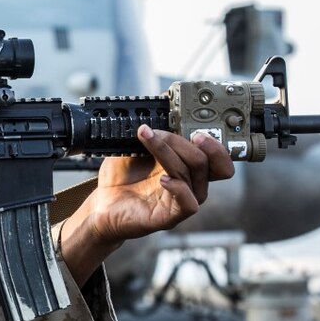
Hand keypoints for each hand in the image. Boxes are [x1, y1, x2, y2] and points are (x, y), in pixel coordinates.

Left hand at [60, 125, 234, 282]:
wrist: (102, 204)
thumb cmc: (121, 177)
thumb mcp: (134, 146)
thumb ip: (151, 130)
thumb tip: (160, 103)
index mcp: (186, 166)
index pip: (217, 156)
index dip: (215, 141)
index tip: (195, 122)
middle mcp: (189, 183)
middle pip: (207, 162)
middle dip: (185, 141)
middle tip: (164, 131)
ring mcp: (181, 200)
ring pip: (193, 175)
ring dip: (171, 154)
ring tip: (149, 140)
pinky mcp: (170, 216)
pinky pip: (189, 204)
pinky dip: (179, 188)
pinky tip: (162, 179)